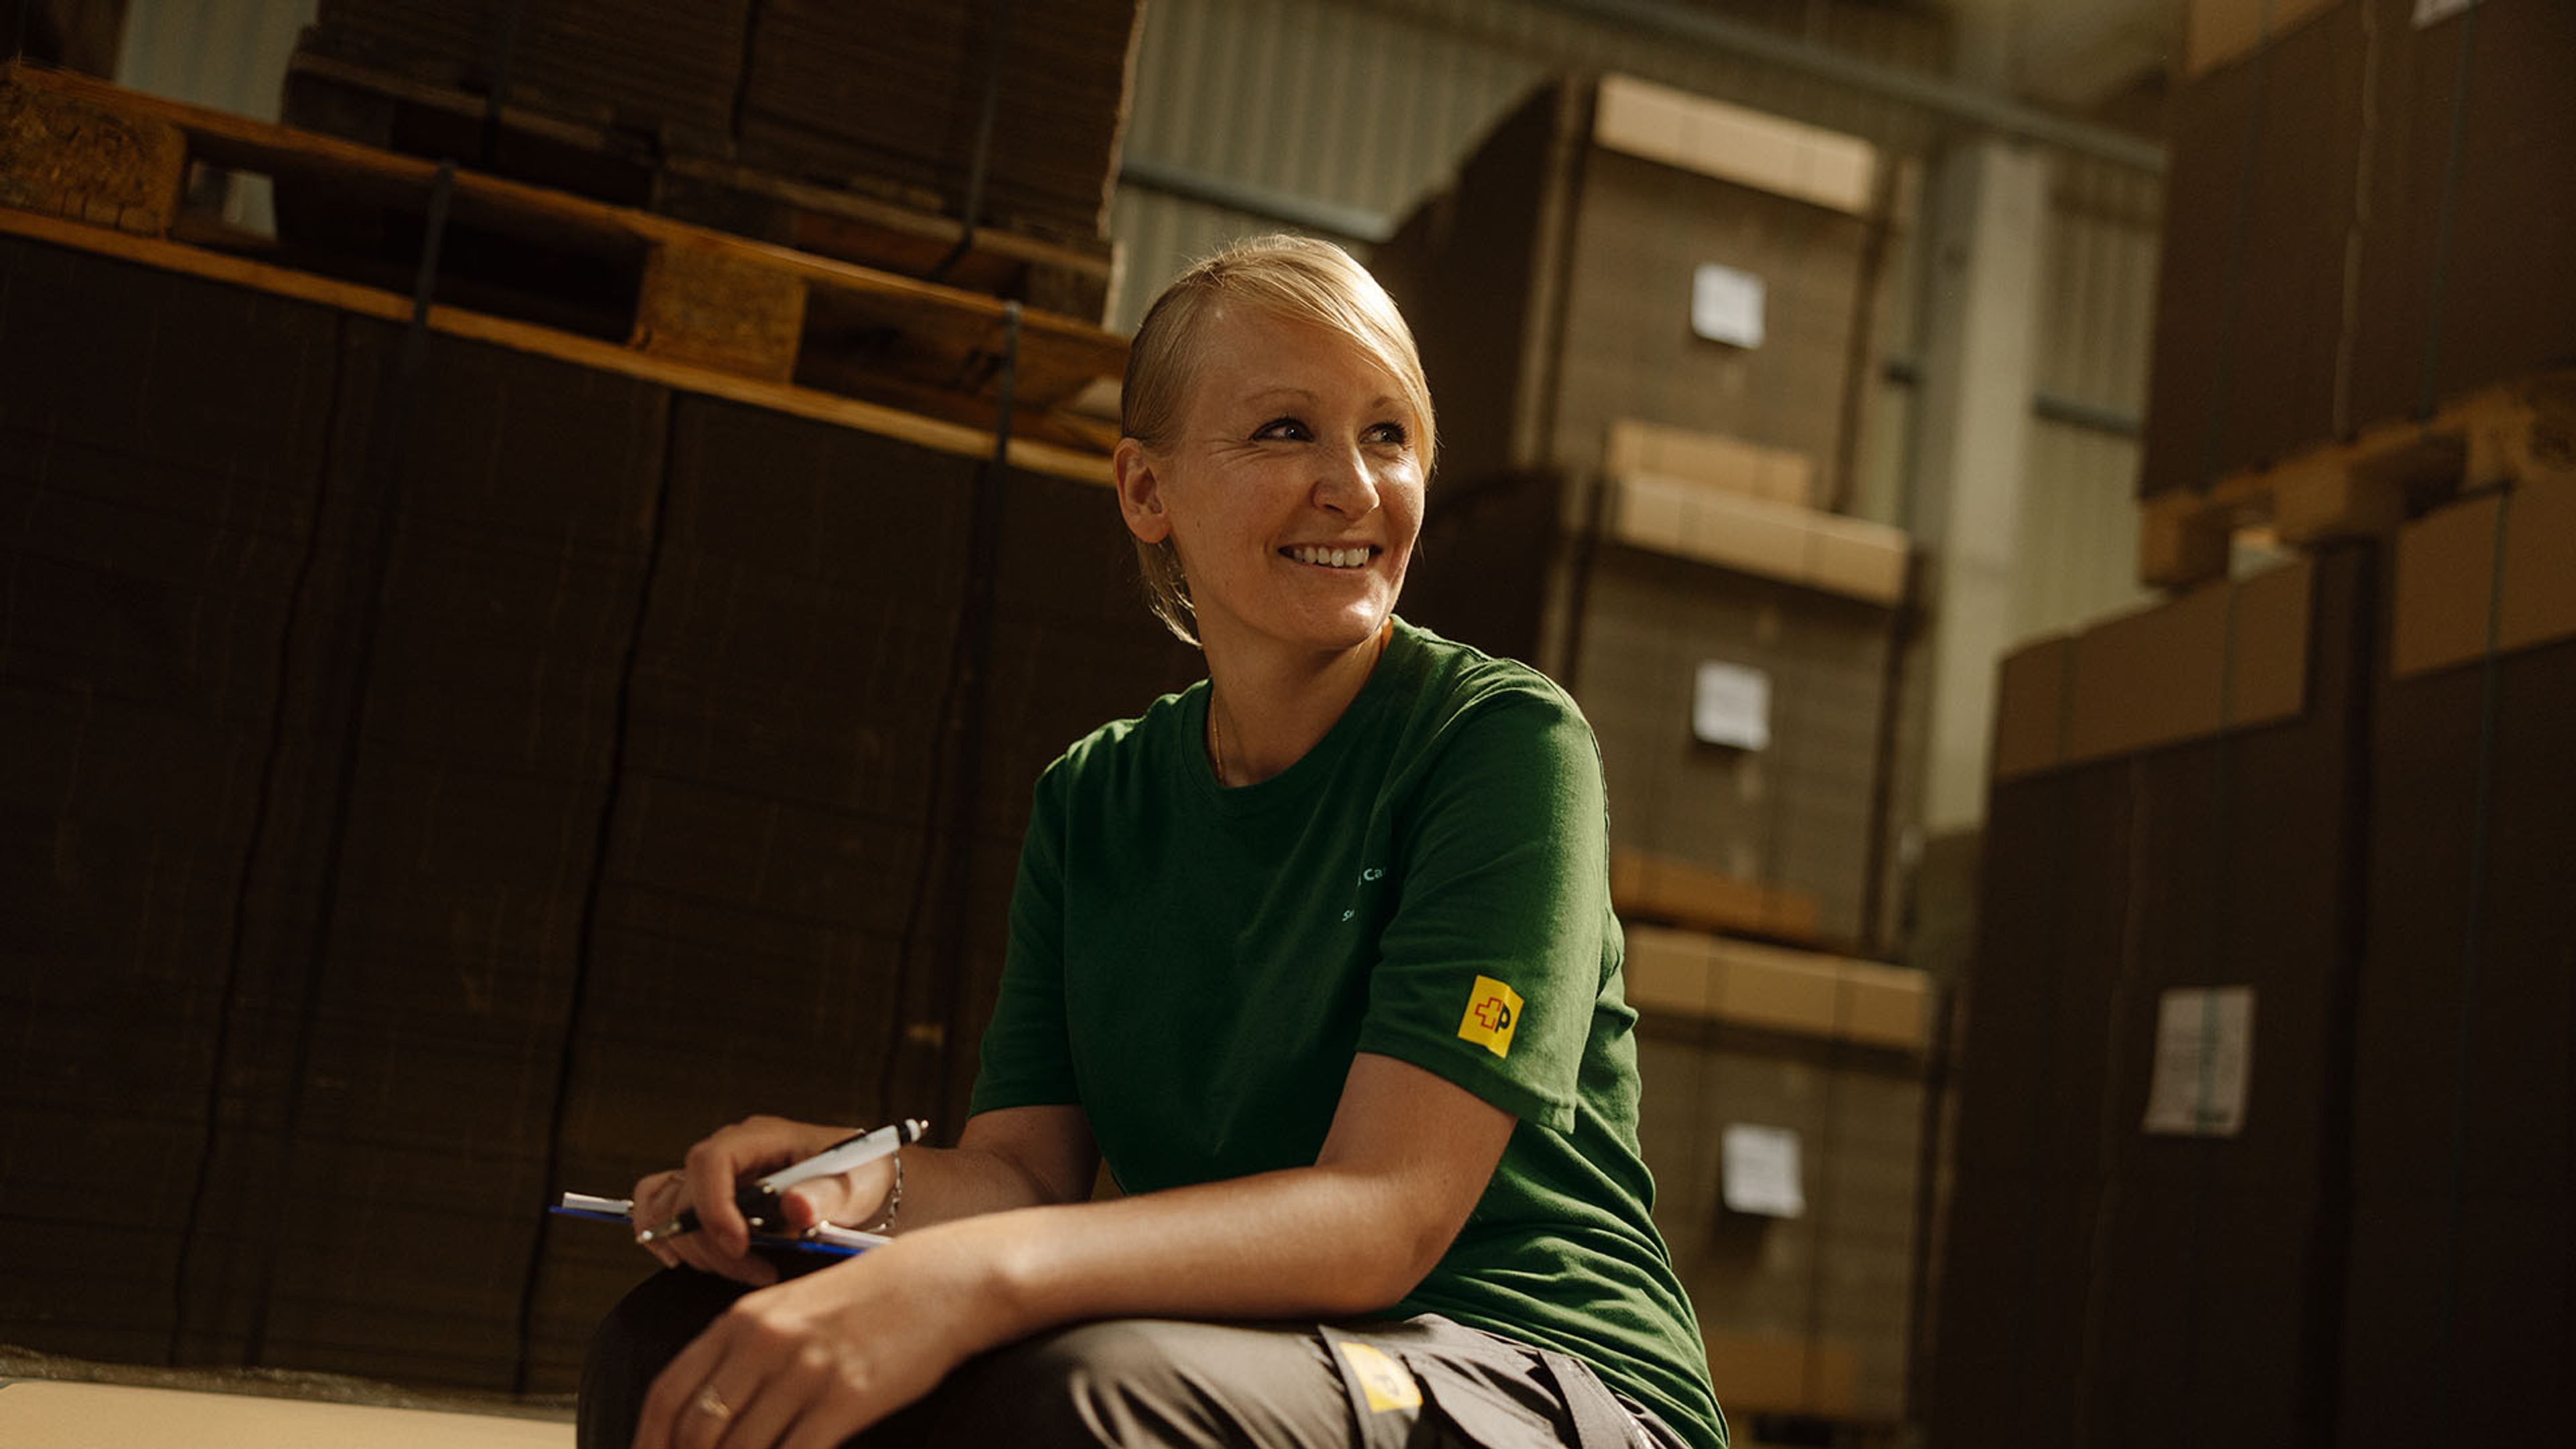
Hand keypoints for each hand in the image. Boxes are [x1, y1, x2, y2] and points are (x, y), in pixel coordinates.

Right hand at [631, 1116, 894, 1284]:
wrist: (865, 1187)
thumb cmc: (861, 1178)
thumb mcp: (858, 1185)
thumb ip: (828, 1195)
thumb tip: (794, 1207)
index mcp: (764, 1137)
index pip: (711, 1160)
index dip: (713, 1206)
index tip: (739, 1246)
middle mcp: (731, 1151)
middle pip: (685, 1193)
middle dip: (712, 1243)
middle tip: (757, 1271)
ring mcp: (715, 1175)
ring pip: (669, 1208)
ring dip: (696, 1250)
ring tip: (745, 1270)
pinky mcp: (708, 1197)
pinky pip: (658, 1205)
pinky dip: (663, 1235)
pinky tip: (685, 1261)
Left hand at [633, 1232, 1000, 1448]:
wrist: (943, 1280)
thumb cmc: (870, 1299)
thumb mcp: (793, 1309)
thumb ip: (746, 1352)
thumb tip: (710, 1417)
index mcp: (743, 1319)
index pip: (669, 1393)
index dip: (647, 1443)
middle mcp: (765, 1342)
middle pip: (697, 1430)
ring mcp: (805, 1370)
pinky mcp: (847, 1397)